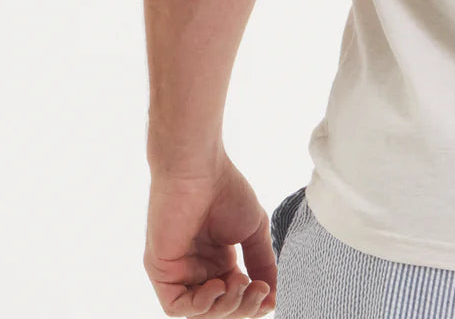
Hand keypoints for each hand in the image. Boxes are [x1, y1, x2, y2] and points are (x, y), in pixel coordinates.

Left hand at [143, 154, 276, 317]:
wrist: (200, 170)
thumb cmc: (226, 191)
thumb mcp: (253, 231)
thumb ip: (262, 262)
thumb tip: (274, 294)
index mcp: (217, 261)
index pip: (235, 296)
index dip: (253, 303)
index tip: (273, 297)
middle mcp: (197, 270)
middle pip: (219, 309)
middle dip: (243, 308)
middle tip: (259, 291)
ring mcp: (178, 272)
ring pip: (200, 313)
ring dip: (226, 306)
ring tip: (241, 283)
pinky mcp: (161, 272)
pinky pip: (176, 307)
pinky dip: (201, 305)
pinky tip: (218, 284)